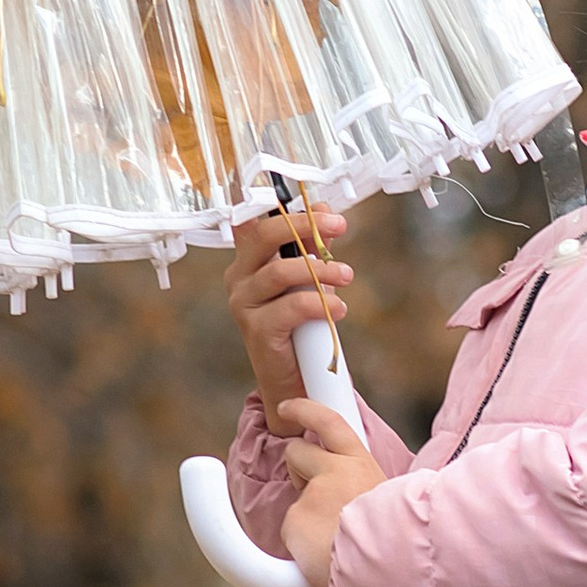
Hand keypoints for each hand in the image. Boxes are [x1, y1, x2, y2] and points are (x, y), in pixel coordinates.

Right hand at [226, 205, 354, 433]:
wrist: (296, 380)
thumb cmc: (301, 326)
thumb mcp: (309, 280)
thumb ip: (312, 248)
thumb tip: (323, 213)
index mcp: (248, 261)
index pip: (255, 222)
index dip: (282, 207)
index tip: (318, 206)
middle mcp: (239, 278)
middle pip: (263, 236)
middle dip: (304, 226)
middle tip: (339, 226)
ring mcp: (244, 304)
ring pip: (281, 272)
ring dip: (321, 270)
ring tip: (348, 275)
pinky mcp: (257, 330)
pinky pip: (292, 307)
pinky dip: (321, 304)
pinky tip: (339, 308)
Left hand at [278, 397, 386, 586]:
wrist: (389, 573)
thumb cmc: (393, 545)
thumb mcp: (386, 503)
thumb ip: (359, 490)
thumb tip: (339, 498)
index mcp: (363, 465)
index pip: (330, 424)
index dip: (306, 410)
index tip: (288, 407)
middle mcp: (337, 470)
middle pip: (297, 449)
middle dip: (295, 462)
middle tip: (299, 473)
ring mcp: (314, 492)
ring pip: (293, 491)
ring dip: (303, 506)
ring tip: (329, 533)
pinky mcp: (296, 517)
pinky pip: (290, 526)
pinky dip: (301, 540)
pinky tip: (322, 552)